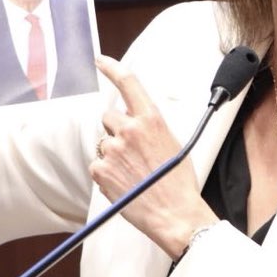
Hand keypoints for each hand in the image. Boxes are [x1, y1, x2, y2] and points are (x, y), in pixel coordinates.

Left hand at [89, 55, 217, 258]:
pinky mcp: (100, 169)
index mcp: (151, 120)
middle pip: (109, 118)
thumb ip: (152, 129)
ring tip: (133, 174)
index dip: (112, 68)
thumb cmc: (179, 184)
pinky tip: (124, 184)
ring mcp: (112, 149)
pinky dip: (107, 173)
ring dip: (113, 154)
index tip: (100, 61)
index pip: (128, 83)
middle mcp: (129, 130)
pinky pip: (97, 164)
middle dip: (116, 131)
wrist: (175, 215)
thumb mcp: (173, 144)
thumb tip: (139, 125)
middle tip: (132, 152)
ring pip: (103, 143)